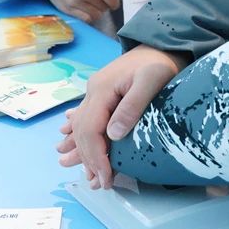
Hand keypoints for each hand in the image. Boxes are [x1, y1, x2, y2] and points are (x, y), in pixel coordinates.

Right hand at [40, 0, 119, 23]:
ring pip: (95, 16)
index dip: (114, 2)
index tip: (112, 1)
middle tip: (100, 0)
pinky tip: (85, 9)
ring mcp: (75, 3)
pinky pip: (84, 19)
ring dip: (96, 11)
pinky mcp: (66, 9)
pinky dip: (87, 15)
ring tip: (92, 5)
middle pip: (104, 9)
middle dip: (104, 5)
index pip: (113, 1)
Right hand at [56, 46, 186, 187]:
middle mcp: (93, 91)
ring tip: (80, 171)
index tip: (106, 178)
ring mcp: (95, 91)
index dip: (96, 156)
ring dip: (80, 149)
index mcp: (102, 89)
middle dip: (89, 159)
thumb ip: (132, 106)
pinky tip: (68, 140)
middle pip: (83, 130)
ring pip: (81, 125)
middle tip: (99, 183)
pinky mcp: (102, 92)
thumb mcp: (151, 81)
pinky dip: (78, 132)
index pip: (91, 129)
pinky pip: (85, 117)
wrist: (160, 44)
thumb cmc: (159, 63)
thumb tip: (113, 134)